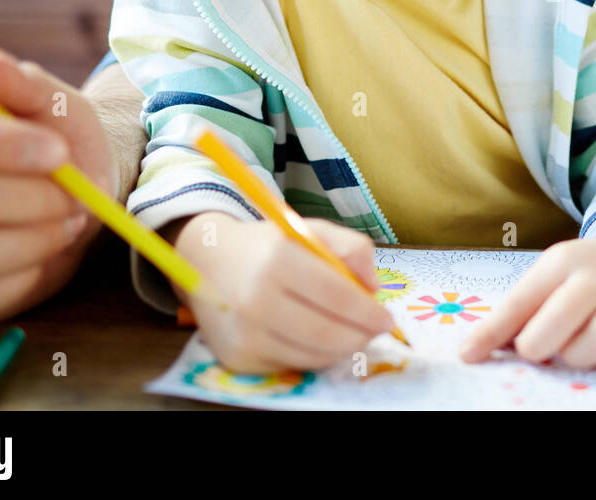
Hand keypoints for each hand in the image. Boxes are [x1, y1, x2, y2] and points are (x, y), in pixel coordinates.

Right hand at [0, 46, 116, 328]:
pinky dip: (15, 284)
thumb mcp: (56, 108)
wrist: (75, 196)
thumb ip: (25, 86)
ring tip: (64, 226)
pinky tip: (41, 260)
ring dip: (29, 244)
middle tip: (74, 200)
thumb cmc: (58, 145)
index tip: (59, 152)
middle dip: (27, 200)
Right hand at [171, 213, 395, 373]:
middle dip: (361, 336)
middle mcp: (255, 300)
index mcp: (276, 259)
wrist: (207, 262)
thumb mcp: (310, 230)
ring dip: (343, 349)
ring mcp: (244, 334)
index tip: (388, 318)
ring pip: (313, 356)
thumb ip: (351, 248)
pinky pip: (292, 365)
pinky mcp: (238, 359)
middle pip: (326, 333)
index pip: (334, 295)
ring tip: (354, 334)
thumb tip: (373, 288)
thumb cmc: (268, 246)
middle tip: (376, 331)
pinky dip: (315, 356)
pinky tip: (320, 338)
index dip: (367, 312)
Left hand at [458, 225, 595, 369]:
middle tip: (539, 348)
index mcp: (562, 262)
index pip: (521, 300)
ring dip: (578, 357)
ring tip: (574, 345)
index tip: (470, 355)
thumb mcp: (545, 280)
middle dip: (539, 346)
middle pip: (559, 322)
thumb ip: (513, 315)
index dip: (494, 332)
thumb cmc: (578, 277)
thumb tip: (470, 352)